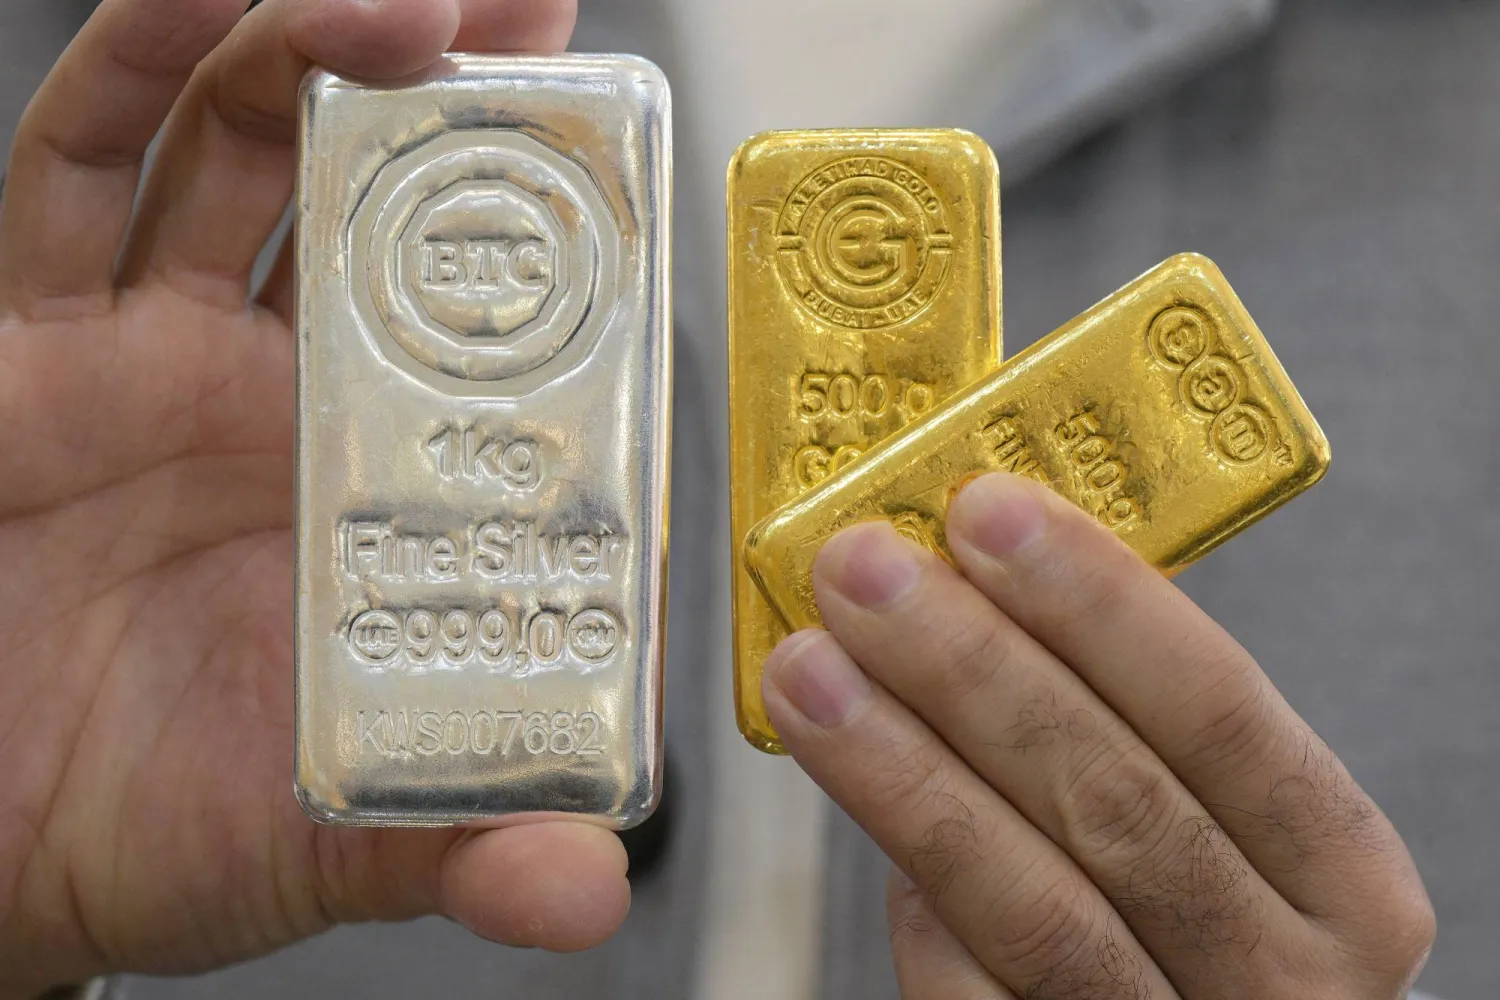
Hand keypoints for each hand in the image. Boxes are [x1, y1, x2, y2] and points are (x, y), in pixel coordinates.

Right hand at [0, 2, 630, 995]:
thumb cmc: (148, 834)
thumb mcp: (323, 845)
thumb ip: (453, 847)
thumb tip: (585, 888)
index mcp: (384, 494)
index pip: (497, 343)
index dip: (564, 248)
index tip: (629, 154)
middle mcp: (287, 398)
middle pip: (390, 208)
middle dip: (462, 100)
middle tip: (538, 13)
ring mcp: (158, 349)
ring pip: (247, 152)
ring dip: (319, 51)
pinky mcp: (29, 337)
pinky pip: (78, 169)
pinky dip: (134, 67)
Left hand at [764, 472, 1433, 997]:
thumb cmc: (1209, 918)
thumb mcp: (1230, 826)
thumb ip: (1136, 728)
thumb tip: (972, 584)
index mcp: (1347, 886)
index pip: (1222, 715)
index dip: (1098, 605)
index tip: (985, 510)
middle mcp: (1284, 983)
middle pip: (1115, 802)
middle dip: (972, 669)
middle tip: (862, 568)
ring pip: (1030, 906)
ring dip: (903, 768)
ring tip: (810, 669)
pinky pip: (970, 990)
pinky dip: (913, 898)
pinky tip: (864, 805)